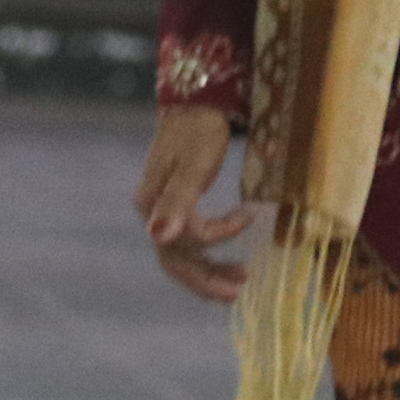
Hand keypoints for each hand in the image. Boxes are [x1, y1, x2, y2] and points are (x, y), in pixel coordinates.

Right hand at [136, 105, 256, 303]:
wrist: (194, 106)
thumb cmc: (197, 131)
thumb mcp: (192, 164)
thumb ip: (177, 200)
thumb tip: (156, 236)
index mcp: (152, 203)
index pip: (183, 238)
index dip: (218, 235)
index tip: (248, 216)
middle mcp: (152, 213)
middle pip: (174, 260)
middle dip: (206, 280)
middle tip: (238, 293)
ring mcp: (160, 213)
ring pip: (181, 258)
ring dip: (209, 273)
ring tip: (241, 282)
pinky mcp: (173, 210)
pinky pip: (187, 245)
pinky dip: (209, 256)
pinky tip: (231, 257)